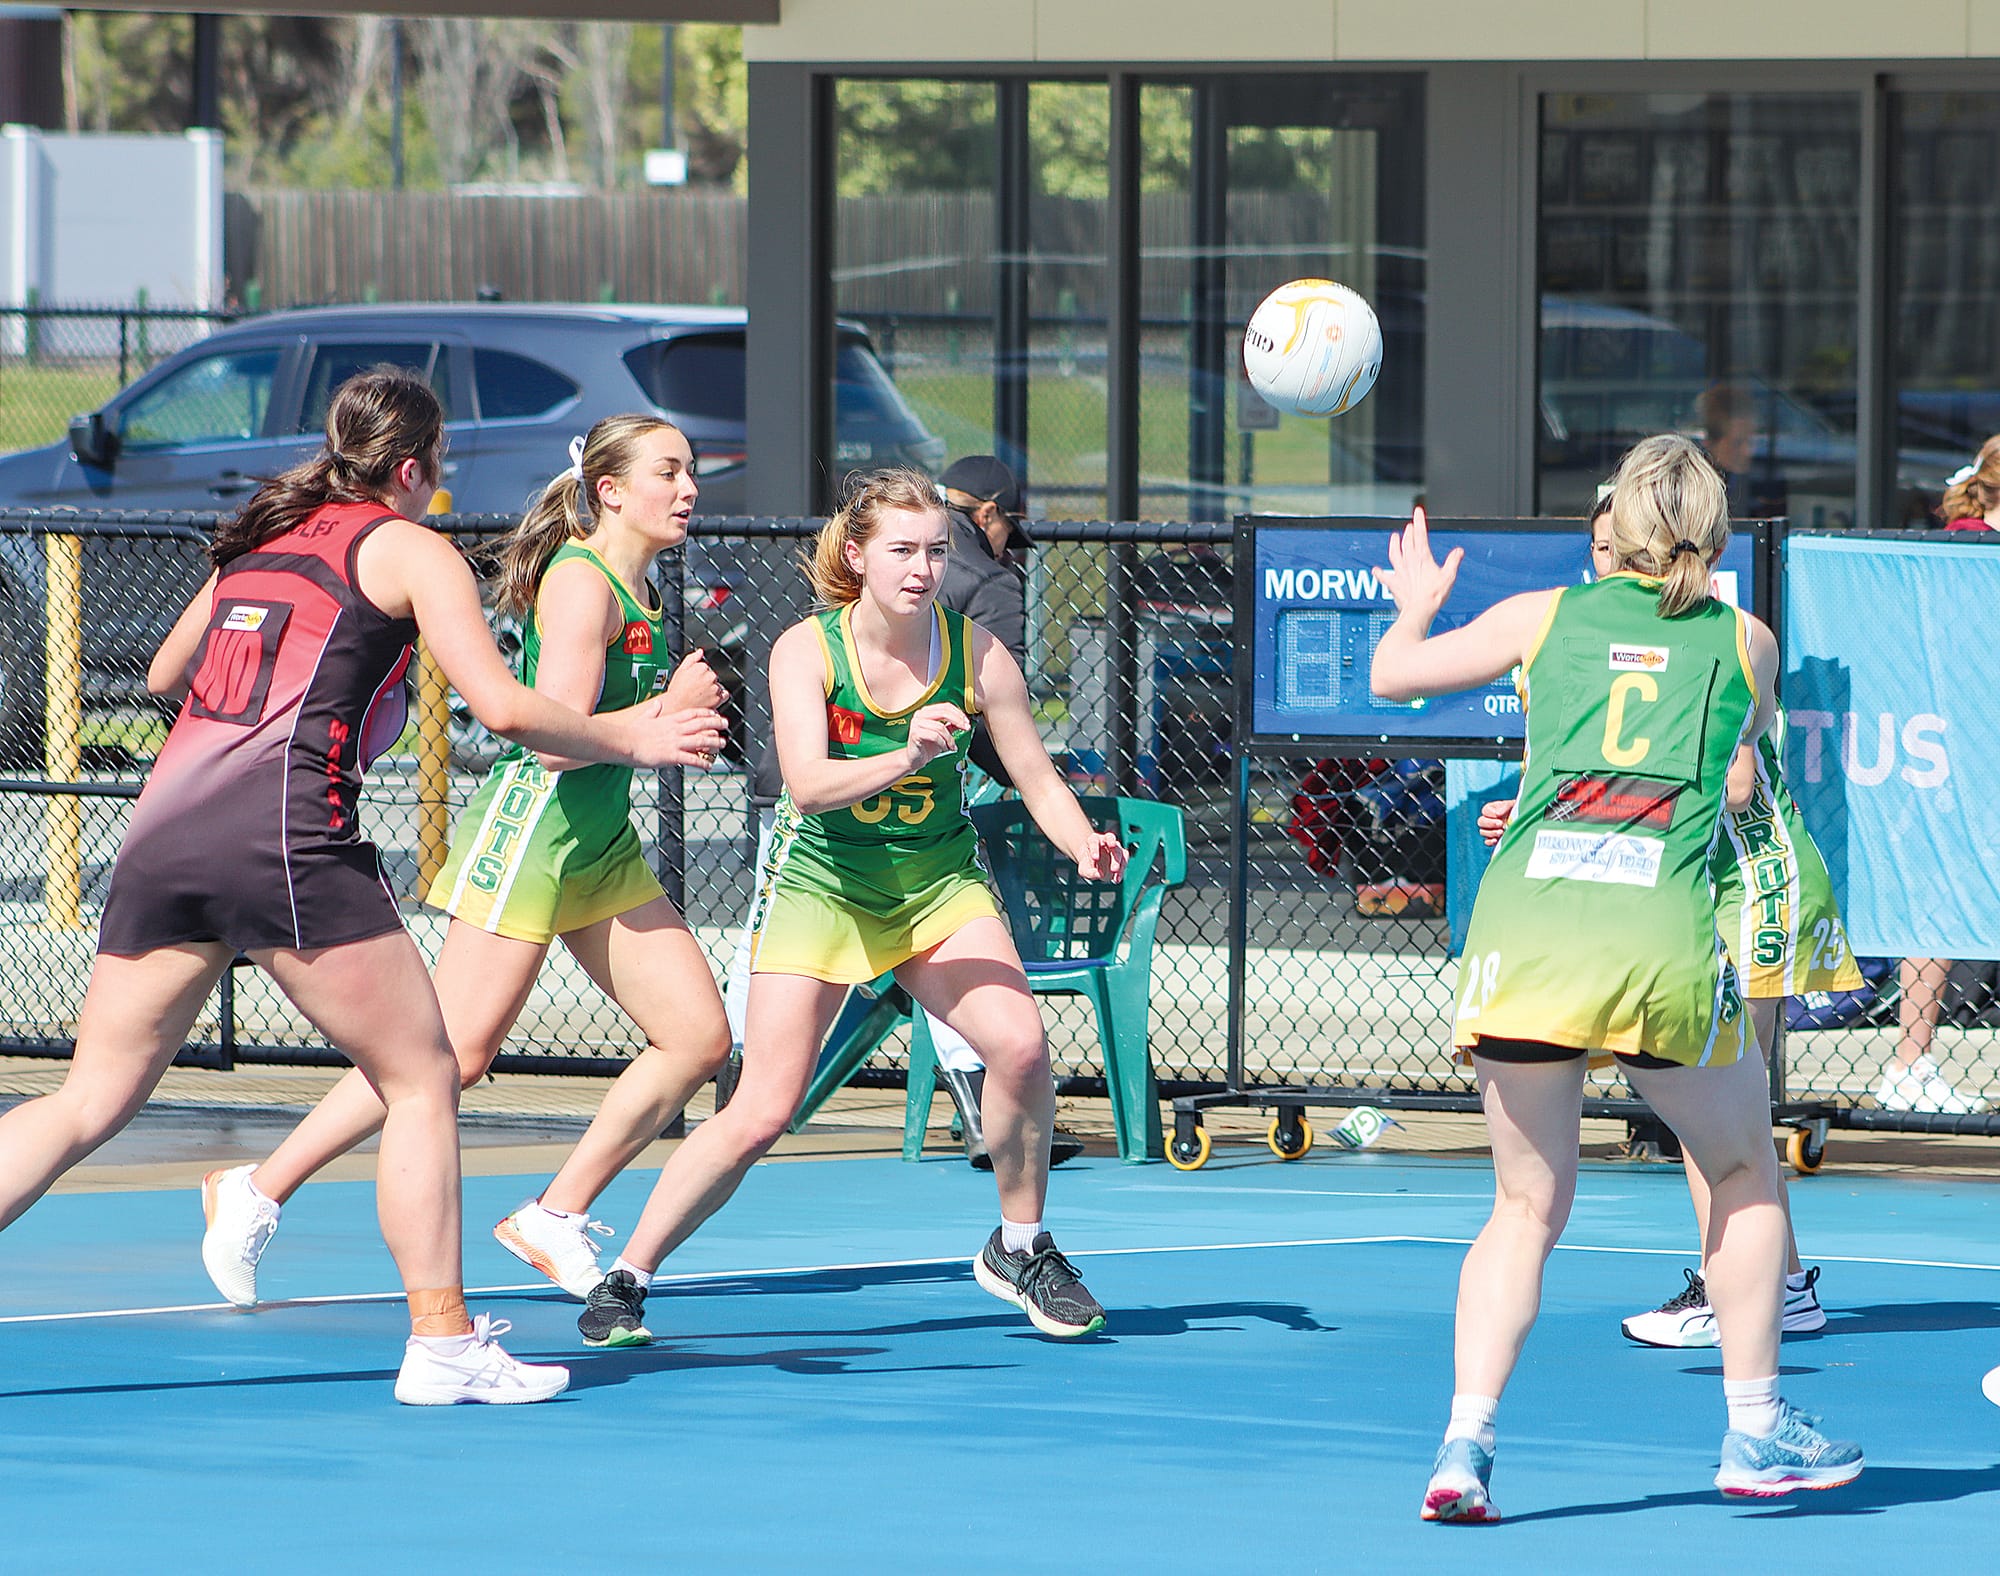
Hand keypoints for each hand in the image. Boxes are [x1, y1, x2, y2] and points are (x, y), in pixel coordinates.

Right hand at [624, 698, 725, 767]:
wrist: (623, 742)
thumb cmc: (630, 732)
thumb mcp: (643, 718)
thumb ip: (653, 711)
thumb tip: (657, 704)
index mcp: (669, 720)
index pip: (692, 713)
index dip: (705, 712)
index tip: (714, 712)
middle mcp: (675, 730)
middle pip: (701, 724)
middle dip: (715, 723)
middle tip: (725, 723)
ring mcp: (675, 742)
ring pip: (700, 740)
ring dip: (713, 742)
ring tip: (722, 744)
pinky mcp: (672, 756)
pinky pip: (691, 759)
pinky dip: (702, 763)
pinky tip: (709, 766)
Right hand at [663, 649, 725, 713]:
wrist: (677, 707)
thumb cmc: (677, 690)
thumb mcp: (681, 670)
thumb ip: (692, 658)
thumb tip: (700, 651)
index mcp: (702, 667)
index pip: (705, 667)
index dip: (697, 674)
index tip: (692, 680)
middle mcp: (710, 677)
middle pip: (711, 676)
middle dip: (705, 681)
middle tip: (695, 688)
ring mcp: (715, 688)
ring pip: (717, 685)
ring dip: (711, 689)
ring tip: (699, 695)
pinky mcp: (718, 699)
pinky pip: (724, 695)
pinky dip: (719, 696)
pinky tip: (709, 698)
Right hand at [905, 702, 970, 768]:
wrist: (915, 759)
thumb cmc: (927, 746)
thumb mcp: (943, 734)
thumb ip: (951, 725)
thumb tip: (964, 721)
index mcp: (926, 711)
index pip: (945, 706)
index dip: (959, 713)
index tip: (967, 722)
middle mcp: (920, 714)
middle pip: (944, 712)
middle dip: (958, 721)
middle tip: (966, 728)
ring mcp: (916, 723)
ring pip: (940, 727)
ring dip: (950, 738)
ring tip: (952, 746)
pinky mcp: (915, 734)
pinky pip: (934, 736)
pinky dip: (943, 743)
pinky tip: (944, 748)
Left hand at [1074, 828, 1128, 882]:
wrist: (1094, 865)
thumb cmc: (1086, 864)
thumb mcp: (1084, 870)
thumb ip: (1090, 872)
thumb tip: (1100, 875)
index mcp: (1093, 840)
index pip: (1094, 841)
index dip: (1095, 849)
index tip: (1095, 858)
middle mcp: (1106, 840)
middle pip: (1111, 841)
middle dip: (1111, 853)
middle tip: (1112, 867)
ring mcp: (1115, 846)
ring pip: (1120, 851)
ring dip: (1119, 862)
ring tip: (1115, 872)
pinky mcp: (1122, 854)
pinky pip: (1124, 860)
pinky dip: (1121, 870)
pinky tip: (1117, 879)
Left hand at [1376, 504, 1462, 621]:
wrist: (1420, 609)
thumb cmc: (1434, 594)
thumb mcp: (1449, 576)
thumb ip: (1453, 561)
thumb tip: (1459, 551)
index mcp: (1422, 557)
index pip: (1420, 534)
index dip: (1419, 521)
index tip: (1417, 511)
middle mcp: (1409, 561)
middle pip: (1407, 542)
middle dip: (1409, 532)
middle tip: (1410, 526)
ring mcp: (1399, 572)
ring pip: (1394, 553)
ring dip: (1394, 544)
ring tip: (1394, 537)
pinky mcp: (1394, 584)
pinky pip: (1384, 577)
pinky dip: (1379, 573)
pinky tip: (1375, 570)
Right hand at [1477, 796, 1515, 847]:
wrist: (1523, 821)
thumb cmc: (1517, 811)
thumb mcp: (1512, 805)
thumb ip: (1505, 806)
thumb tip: (1498, 814)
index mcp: (1491, 809)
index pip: (1485, 811)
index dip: (1490, 813)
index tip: (1499, 815)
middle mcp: (1488, 819)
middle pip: (1481, 822)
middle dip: (1490, 823)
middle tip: (1501, 824)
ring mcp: (1489, 830)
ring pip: (1483, 832)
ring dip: (1491, 833)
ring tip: (1502, 832)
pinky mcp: (1493, 839)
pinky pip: (1487, 841)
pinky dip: (1490, 841)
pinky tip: (1496, 840)